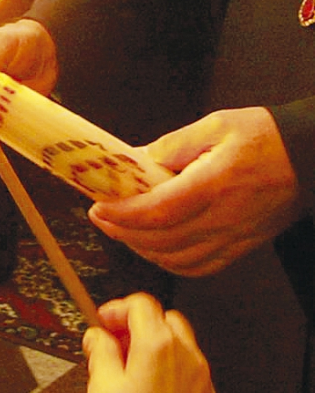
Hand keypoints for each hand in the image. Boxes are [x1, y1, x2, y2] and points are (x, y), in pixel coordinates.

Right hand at [79, 293, 219, 392]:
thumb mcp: (97, 384)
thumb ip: (100, 349)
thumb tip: (99, 338)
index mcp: (159, 350)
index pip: (143, 305)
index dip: (117, 309)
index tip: (103, 321)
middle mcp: (189, 366)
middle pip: (169, 322)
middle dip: (141, 326)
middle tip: (114, 343)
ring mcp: (204, 392)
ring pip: (185, 352)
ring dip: (158, 352)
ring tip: (128, 373)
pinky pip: (193, 385)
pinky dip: (172, 382)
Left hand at [88, 107, 300, 275]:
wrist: (311, 157)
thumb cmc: (266, 137)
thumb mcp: (216, 125)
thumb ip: (173, 144)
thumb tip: (138, 160)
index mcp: (215, 184)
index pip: (157, 211)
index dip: (122, 215)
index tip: (99, 207)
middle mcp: (224, 217)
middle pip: (160, 240)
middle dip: (121, 232)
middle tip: (101, 217)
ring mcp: (234, 237)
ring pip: (176, 259)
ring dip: (141, 249)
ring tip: (121, 230)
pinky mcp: (242, 246)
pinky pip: (199, 267)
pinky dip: (170, 263)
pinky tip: (154, 249)